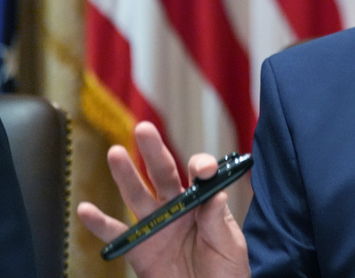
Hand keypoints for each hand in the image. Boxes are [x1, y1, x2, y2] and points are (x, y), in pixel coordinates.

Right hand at [77, 122, 249, 277]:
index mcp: (203, 203)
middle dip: (154, 151)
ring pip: (137, 195)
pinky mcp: (139, 248)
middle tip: (144, 129)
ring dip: (125, 175)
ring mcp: (156, 226)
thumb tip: (215, 194)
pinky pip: (116, 234)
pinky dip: (99, 223)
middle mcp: (177, 208)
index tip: (202, 170)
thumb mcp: (230, 245)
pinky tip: (86, 209)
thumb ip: (219, 222)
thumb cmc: (225, 271)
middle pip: (164, 174)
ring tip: (115, 153)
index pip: (200, 175)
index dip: (201, 167)